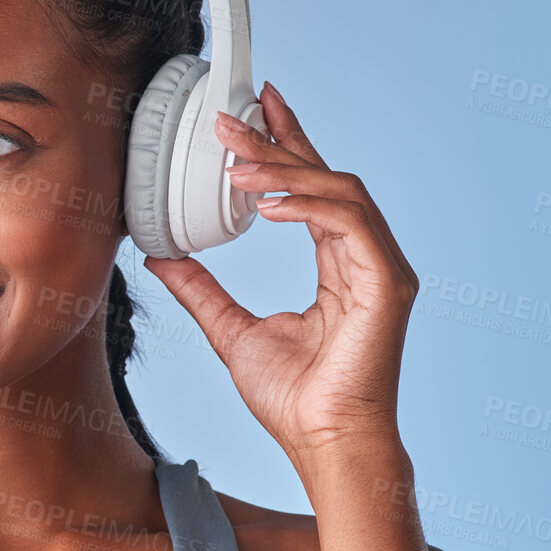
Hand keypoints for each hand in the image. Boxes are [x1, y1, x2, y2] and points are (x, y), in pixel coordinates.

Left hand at [140, 81, 419, 467]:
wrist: (324, 443)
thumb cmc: (294, 399)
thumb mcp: (231, 331)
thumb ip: (201, 290)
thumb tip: (162, 257)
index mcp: (337, 263)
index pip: (312, 188)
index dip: (288, 142)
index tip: (257, 107)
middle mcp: (364, 258)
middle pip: (326, 178)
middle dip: (280, 141)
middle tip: (233, 116)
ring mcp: (382, 269)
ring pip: (340, 191)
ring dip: (287, 171)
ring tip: (238, 165)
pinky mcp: (387, 285)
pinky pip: (351, 224)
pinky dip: (310, 206)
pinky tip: (269, 204)